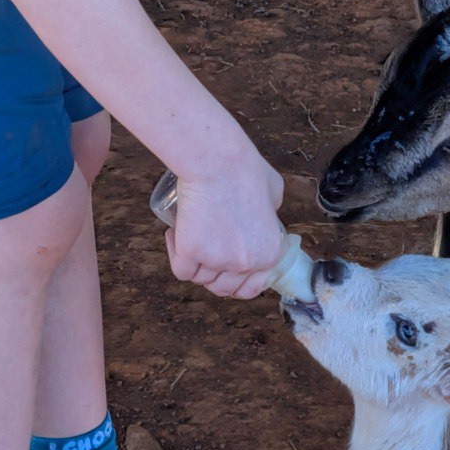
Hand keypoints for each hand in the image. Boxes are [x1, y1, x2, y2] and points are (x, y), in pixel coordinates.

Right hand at [164, 148, 284, 299]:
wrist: (218, 161)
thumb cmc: (245, 169)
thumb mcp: (275, 194)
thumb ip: (270, 215)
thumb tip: (262, 218)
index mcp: (269, 254)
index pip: (251, 287)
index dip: (236, 280)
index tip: (226, 268)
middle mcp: (245, 264)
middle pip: (223, 287)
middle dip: (213, 273)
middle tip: (206, 252)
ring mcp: (218, 261)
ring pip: (200, 279)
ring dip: (194, 262)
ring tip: (189, 235)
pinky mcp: (191, 252)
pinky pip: (180, 269)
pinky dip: (175, 254)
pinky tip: (175, 234)